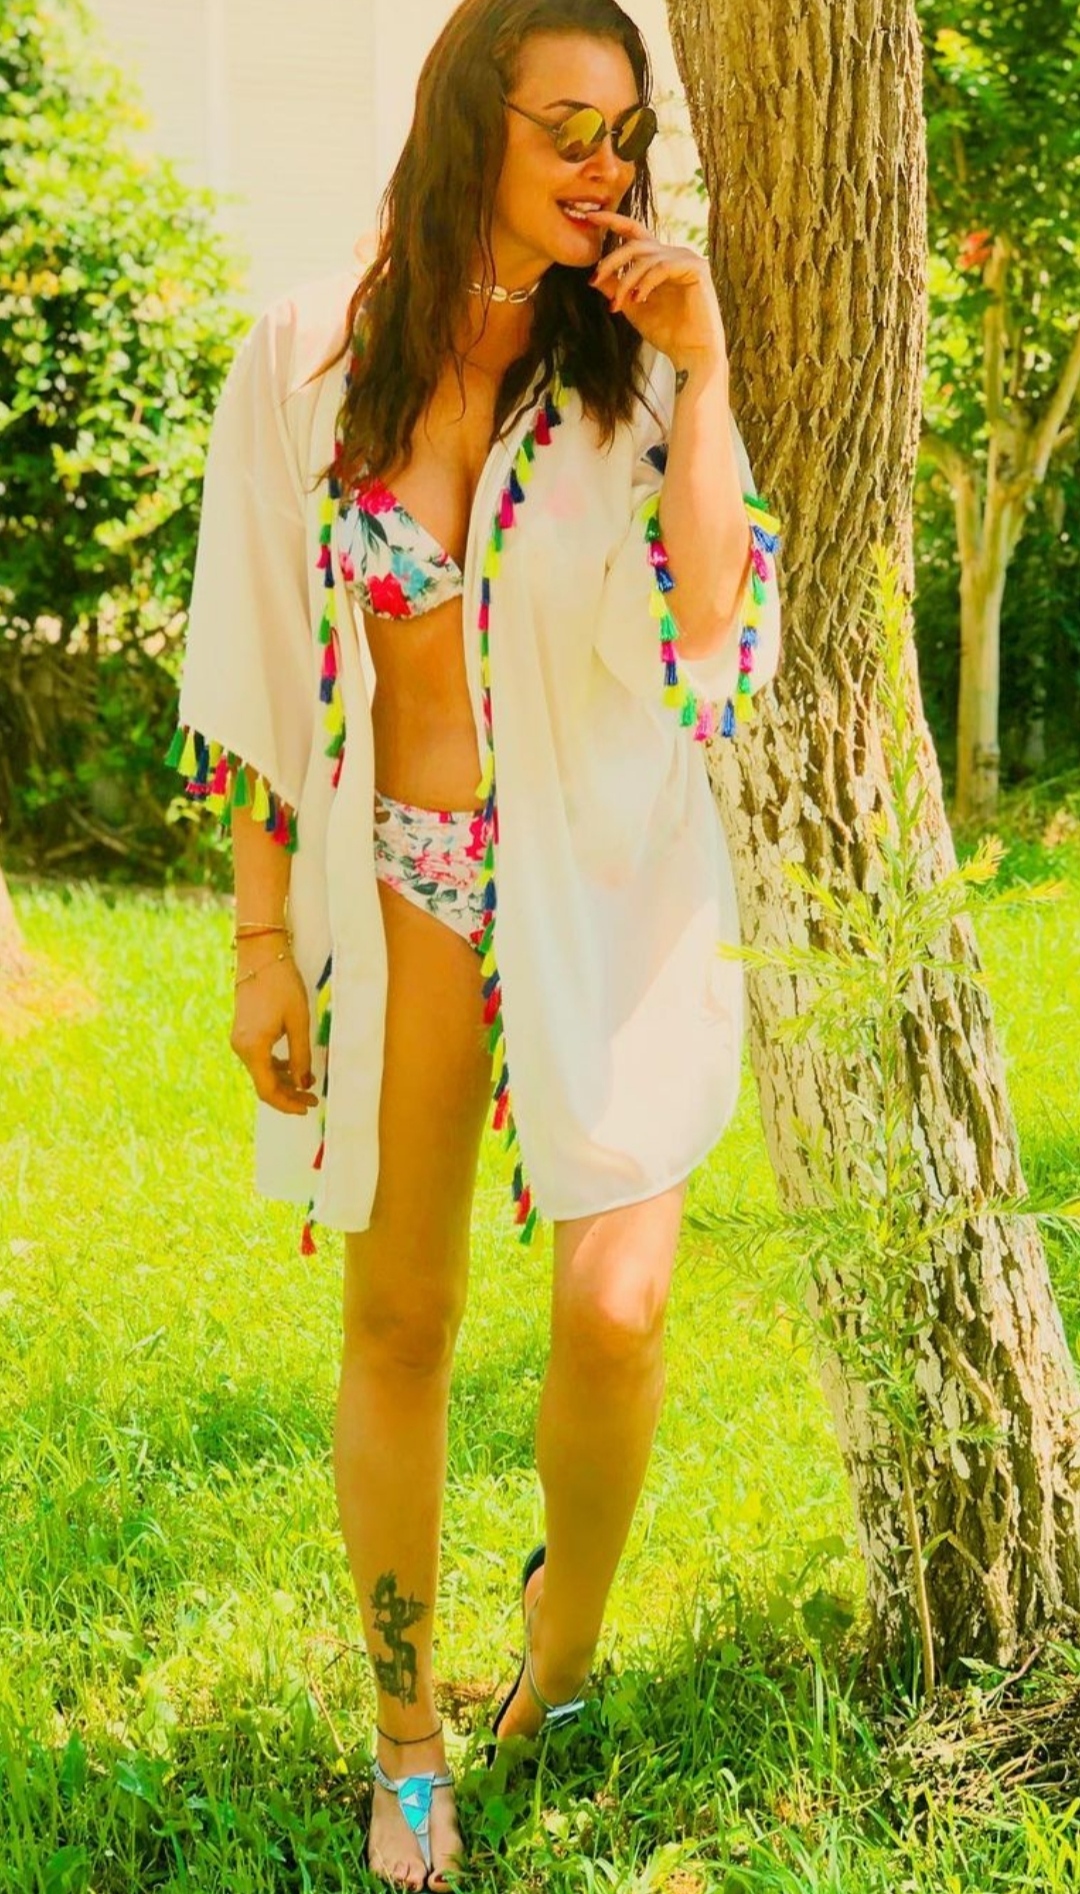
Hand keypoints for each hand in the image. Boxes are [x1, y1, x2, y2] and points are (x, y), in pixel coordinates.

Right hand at [230, 950, 318, 1115]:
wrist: (261, 956)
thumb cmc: (282, 985)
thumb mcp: (298, 1022)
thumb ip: (301, 1056)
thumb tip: (304, 1084)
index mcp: (252, 1048)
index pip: (268, 1090)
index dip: (287, 1104)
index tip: (307, 1107)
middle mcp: (241, 1048)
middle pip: (263, 1084)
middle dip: (289, 1095)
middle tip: (313, 1099)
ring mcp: (239, 1040)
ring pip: (261, 1072)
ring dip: (284, 1081)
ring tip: (308, 1084)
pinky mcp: (243, 1032)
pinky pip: (259, 1058)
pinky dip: (276, 1066)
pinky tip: (293, 1066)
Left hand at [586, 210, 727, 371]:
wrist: (691, 353)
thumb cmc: (667, 332)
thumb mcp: (632, 307)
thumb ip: (616, 288)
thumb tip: (595, 276)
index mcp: (660, 259)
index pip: (634, 232)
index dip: (612, 221)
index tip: (589, 217)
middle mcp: (674, 254)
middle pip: (635, 243)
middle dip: (611, 260)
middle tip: (595, 280)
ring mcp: (687, 259)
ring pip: (646, 258)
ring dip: (626, 281)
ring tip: (618, 304)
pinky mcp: (696, 268)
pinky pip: (662, 267)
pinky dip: (645, 283)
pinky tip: (639, 299)